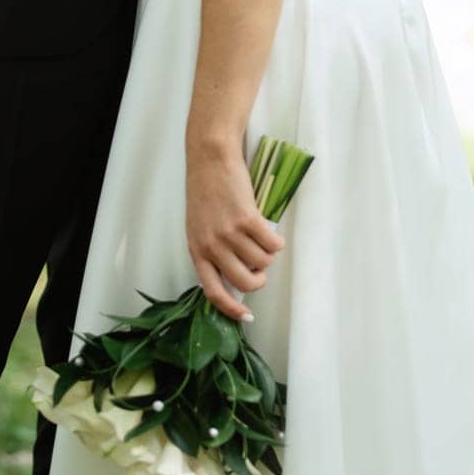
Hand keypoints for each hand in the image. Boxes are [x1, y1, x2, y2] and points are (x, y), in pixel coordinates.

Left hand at [185, 140, 284, 321]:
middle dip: (259, 279)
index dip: (231, 309)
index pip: (213, 292)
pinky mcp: (247, 219)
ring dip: (268, 255)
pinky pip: (272, 244)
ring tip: (261, 240)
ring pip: (262, 262)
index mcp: (197, 250)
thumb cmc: (206, 190)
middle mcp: (212, 246)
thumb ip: (212, 250)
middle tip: (260, 269)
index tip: (247, 316)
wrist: (210, 158)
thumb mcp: (200, 226)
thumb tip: (236, 274)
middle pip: (244, 281)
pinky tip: (271, 232)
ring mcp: (229, 233)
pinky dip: (277, 242)